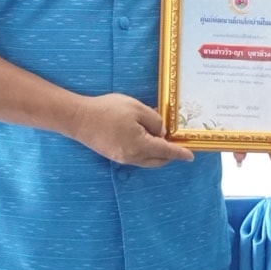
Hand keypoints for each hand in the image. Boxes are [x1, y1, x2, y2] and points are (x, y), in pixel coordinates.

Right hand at [69, 94, 193, 168]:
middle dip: (169, 154)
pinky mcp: (114, 155)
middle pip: (158, 160)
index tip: (190, 156)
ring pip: (147, 160)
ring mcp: (123, 158)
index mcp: (141, 146)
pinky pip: (137, 158)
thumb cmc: (108, 110)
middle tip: (176, 142)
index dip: (180, 153)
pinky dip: (146, 152)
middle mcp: (133, 157)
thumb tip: (160, 132)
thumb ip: (155, 121)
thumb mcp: (137, 109)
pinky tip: (143, 138)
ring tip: (159, 137)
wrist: (79, 118)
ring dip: (157, 153)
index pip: (166, 152)